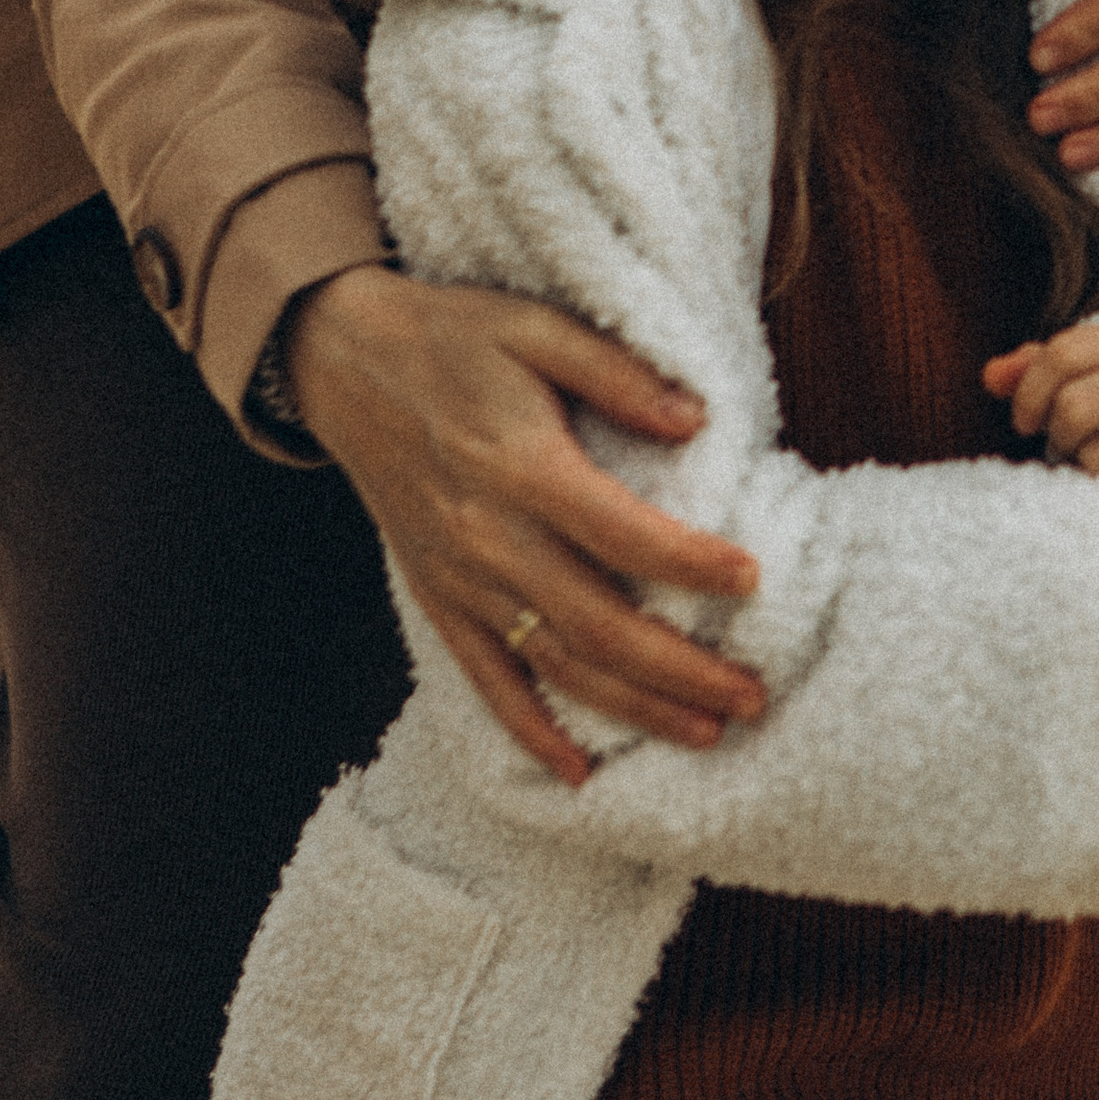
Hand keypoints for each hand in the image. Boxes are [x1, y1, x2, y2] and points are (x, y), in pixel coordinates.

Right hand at [285, 264, 766, 789]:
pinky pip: (487, 680)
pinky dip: (530, 733)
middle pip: (599, 625)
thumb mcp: (537, 325)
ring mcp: (460, 578)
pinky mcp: (437, 598)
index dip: (692, 565)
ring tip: (706, 733)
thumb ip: (617, 373)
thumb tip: (697, 421)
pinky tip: (578, 774)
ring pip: (556, 664)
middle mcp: (489, 536)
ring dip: (632, 710)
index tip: (753, 580)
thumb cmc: (455, 335)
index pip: (623, 535)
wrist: (344, 361)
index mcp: (522, 465)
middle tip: (754, 697)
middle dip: (682, 671)